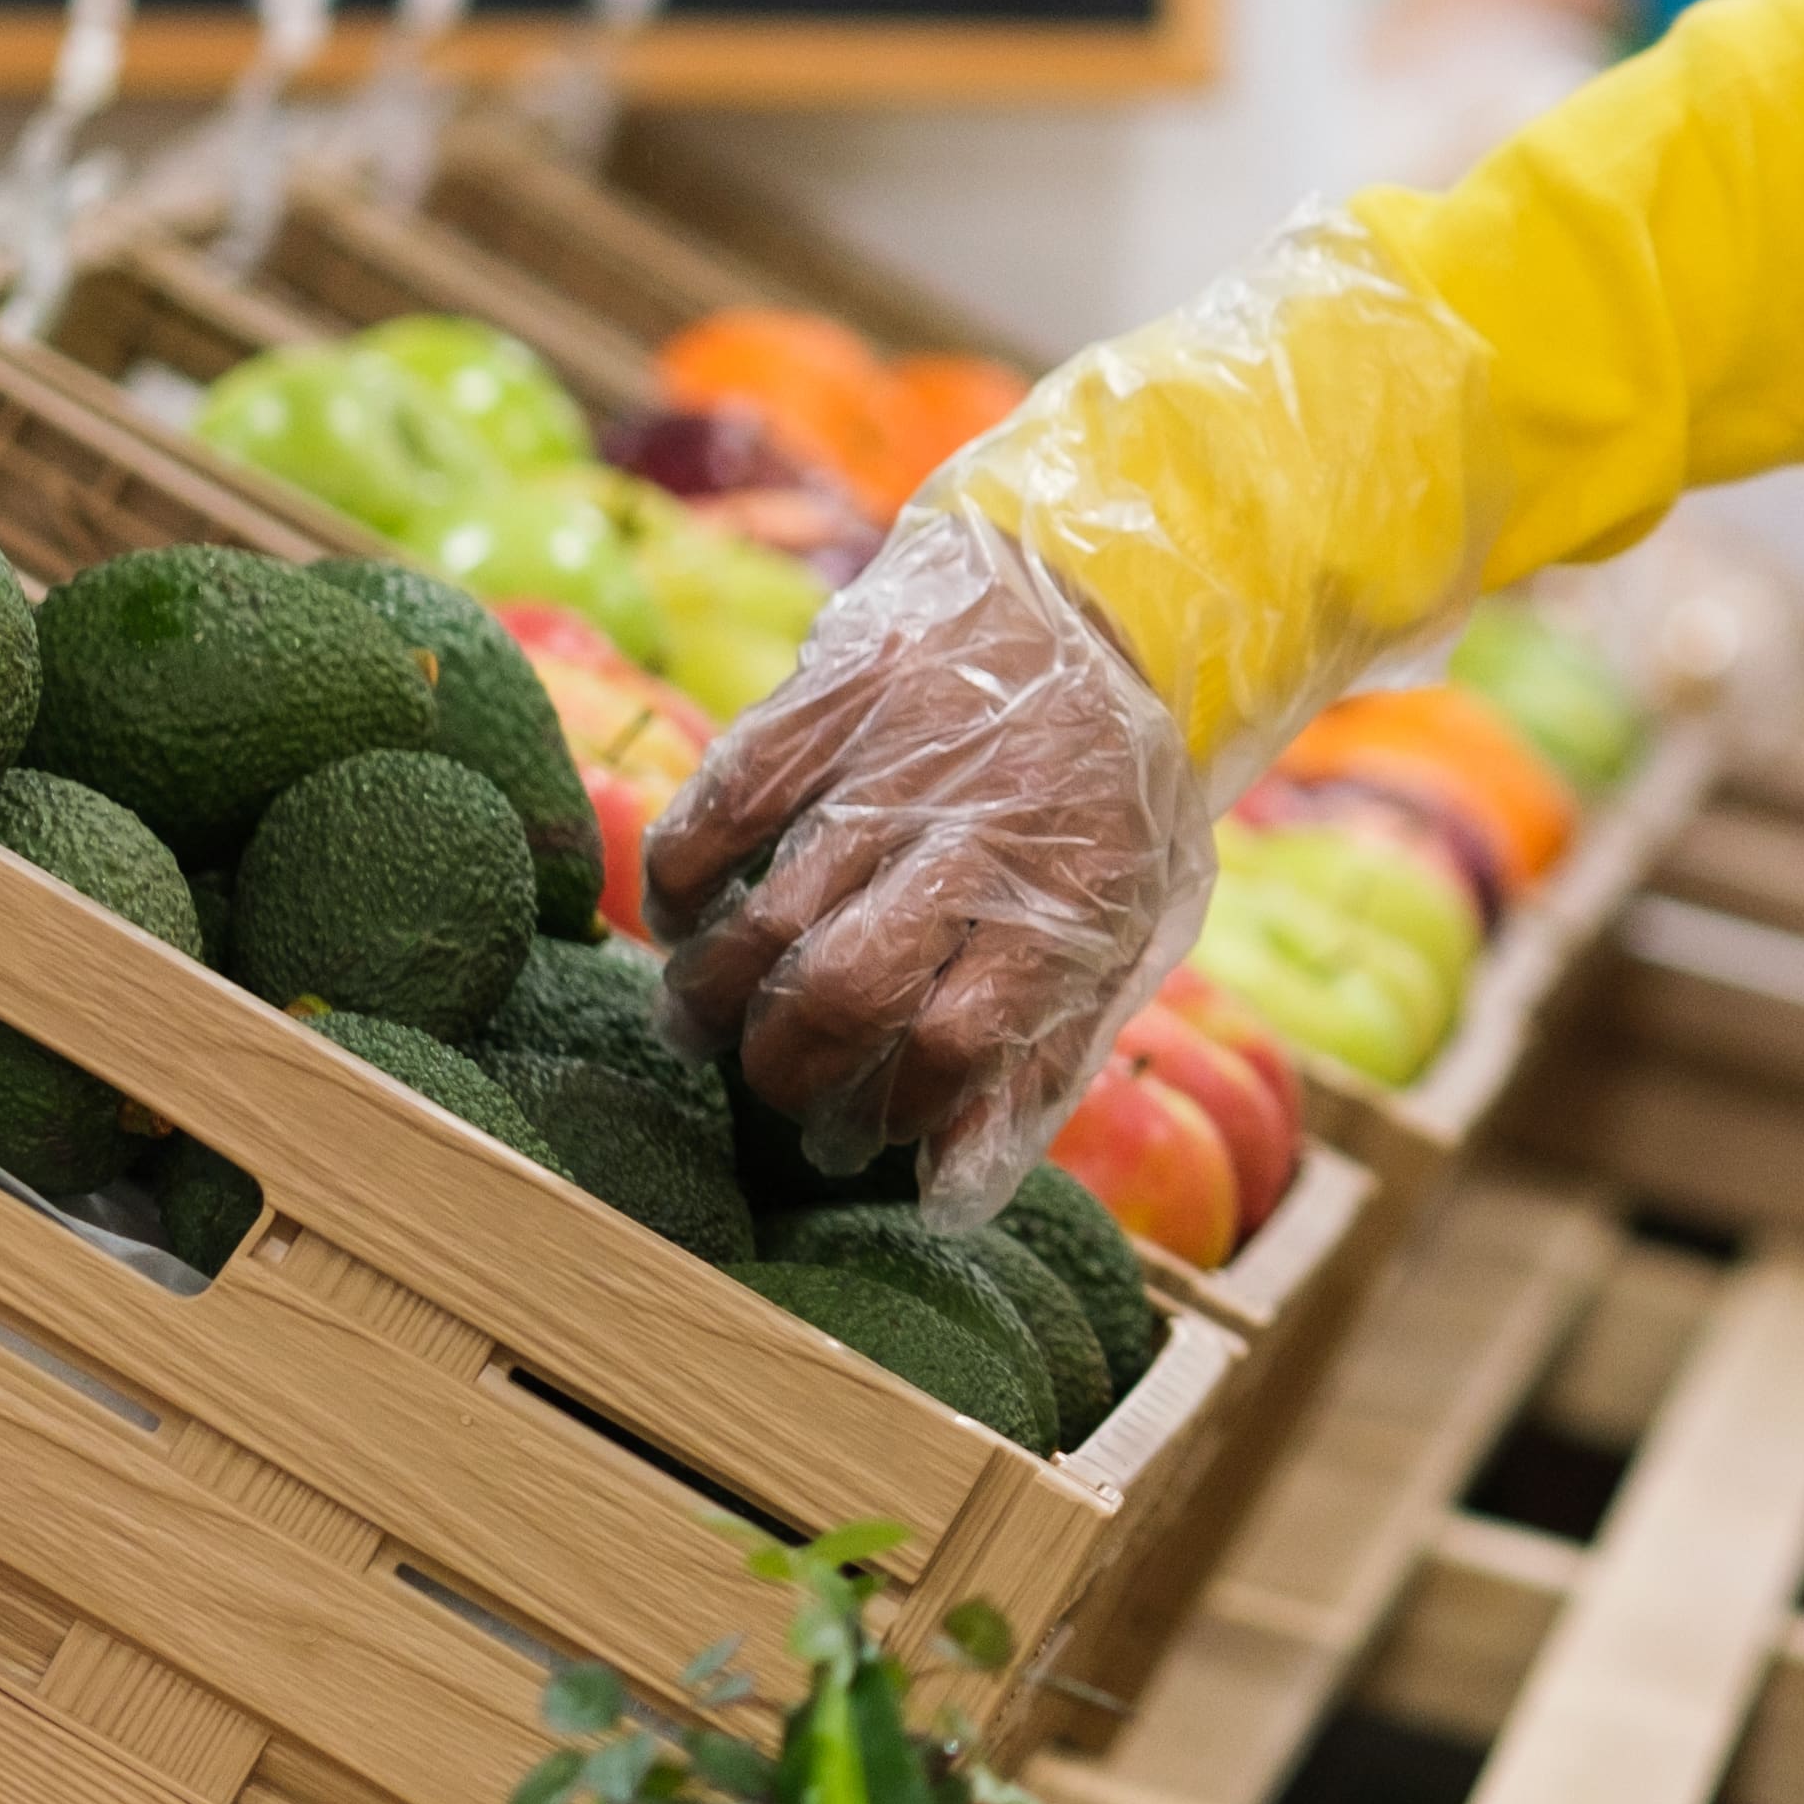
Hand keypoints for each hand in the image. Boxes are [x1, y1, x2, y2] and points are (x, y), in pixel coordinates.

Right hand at [646, 508, 1211, 1224]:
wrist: (1101, 610)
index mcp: (1069, 895)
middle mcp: (976, 831)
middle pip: (843, 989)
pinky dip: (677, 880)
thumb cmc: (1107, 801)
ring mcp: (895, 763)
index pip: (954, 1043)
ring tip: (701, 1031)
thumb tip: (945, 1193)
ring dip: (710, 997)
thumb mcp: (1125, 926)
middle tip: (776, 1089)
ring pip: (764, 913)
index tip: (864, 1132)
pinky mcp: (828, 699)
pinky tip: (680, 921)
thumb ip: (1043, 1059)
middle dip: (787, 1069)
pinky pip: (719, 806)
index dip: (891, 1109)